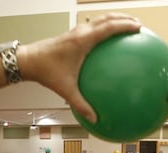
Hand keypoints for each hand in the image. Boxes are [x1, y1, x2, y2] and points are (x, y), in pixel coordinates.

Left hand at [18, 13, 140, 122]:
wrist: (28, 60)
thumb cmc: (46, 72)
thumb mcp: (66, 89)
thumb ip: (81, 104)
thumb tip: (95, 119)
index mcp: (82, 41)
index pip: (108, 28)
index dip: (124, 26)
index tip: (138, 28)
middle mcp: (80, 32)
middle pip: (107, 18)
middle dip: (124, 19)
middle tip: (139, 25)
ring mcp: (76, 31)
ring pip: (99, 20)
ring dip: (114, 20)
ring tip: (127, 25)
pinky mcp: (72, 35)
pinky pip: (93, 27)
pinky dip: (104, 28)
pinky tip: (108, 39)